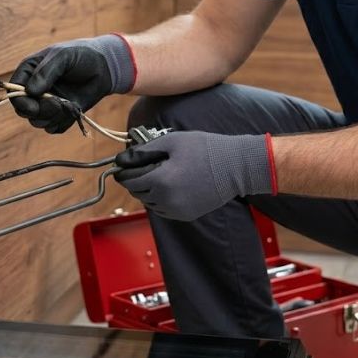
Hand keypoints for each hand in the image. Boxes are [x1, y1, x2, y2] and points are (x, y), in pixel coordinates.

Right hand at [10, 34, 134, 133]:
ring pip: (38, 122)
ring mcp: (47, 103)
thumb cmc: (82, 55)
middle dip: (39, 111)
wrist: (105, 67)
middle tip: (57, 104)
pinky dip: (63, 122)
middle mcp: (34, 90)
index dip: (20, 101)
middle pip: (24, 111)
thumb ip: (46, 71)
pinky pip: (54, 128)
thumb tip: (31, 91)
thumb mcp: (63, 56)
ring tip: (68, 104)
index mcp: (29, 72)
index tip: (34, 104)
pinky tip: (73, 110)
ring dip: (53, 117)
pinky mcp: (60, 115)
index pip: (13, 92)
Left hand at [114, 131, 274, 220]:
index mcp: (160, 180)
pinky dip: (161, 200)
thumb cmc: (205, 149)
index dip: (124, 173)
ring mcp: (176, 210)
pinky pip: (164, 210)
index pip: (130, 181)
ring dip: (149, 191)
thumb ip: (144, 150)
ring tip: (159, 175)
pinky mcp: (186, 215)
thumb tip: (123, 158)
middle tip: (143, 168)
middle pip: (138, 193)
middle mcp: (166, 200)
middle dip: (137, 181)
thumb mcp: (172, 141)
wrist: (235, 167)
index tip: (122, 168)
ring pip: (150, 203)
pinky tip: (171, 186)